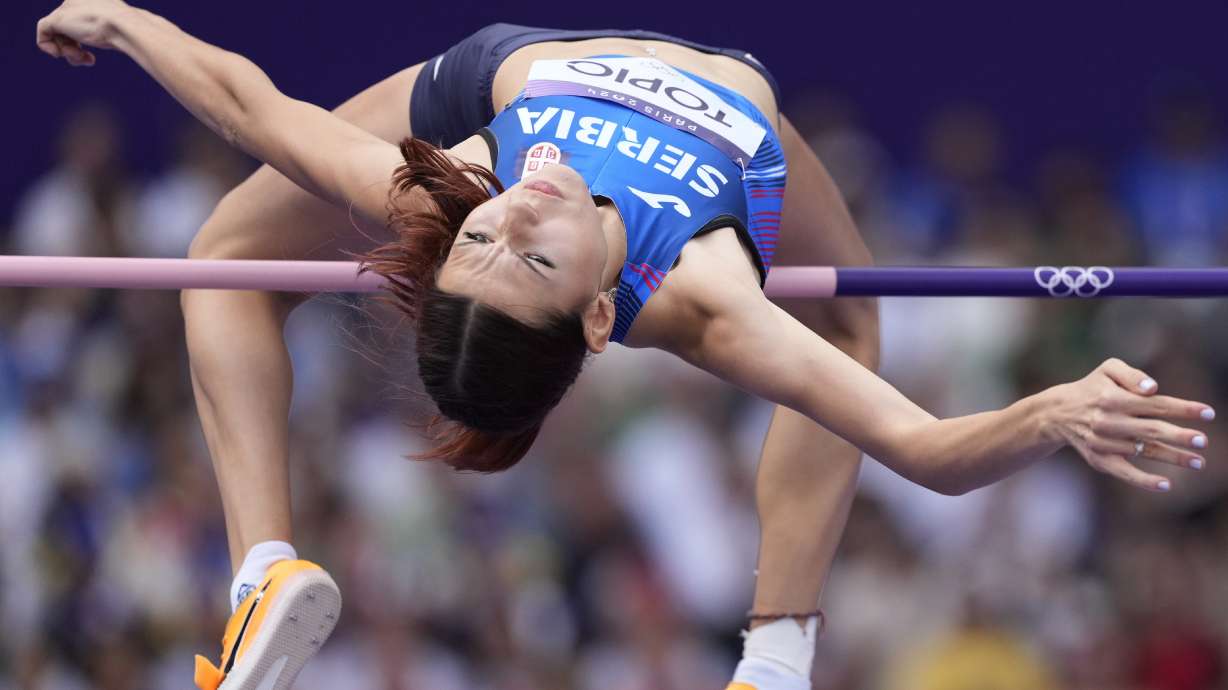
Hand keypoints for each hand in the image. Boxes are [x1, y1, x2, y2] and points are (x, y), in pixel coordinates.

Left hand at [36, 0, 131, 66]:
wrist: (124, 26)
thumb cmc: (128, 29)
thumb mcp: (120, 27)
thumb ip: (111, 26)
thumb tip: (116, 36)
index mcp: (91, 1)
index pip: (78, 22)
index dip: (82, 40)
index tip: (91, 53)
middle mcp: (76, 0)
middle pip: (67, 29)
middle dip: (74, 48)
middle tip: (87, 59)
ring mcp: (66, 9)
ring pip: (58, 33)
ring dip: (68, 52)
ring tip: (82, 57)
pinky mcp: (57, 18)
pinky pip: (43, 32)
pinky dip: (48, 46)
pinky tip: (59, 54)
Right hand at [1046, 357, 1212, 490]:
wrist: (1057, 413)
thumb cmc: (1093, 388)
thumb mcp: (1108, 370)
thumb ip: (1132, 375)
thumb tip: (1153, 388)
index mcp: (1112, 398)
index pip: (1154, 404)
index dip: (1183, 409)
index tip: (1208, 413)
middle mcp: (1108, 421)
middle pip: (1151, 430)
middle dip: (1179, 436)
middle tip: (1203, 441)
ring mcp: (1103, 443)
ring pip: (1143, 451)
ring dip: (1173, 458)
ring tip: (1199, 461)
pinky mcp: (1099, 459)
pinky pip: (1124, 472)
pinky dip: (1144, 480)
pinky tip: (1166, 484)